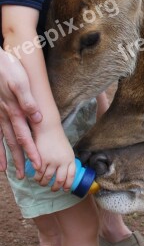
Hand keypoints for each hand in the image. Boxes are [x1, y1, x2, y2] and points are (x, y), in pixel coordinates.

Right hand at [0, 48, 41, 176]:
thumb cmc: (7, 69)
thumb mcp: (20, 82)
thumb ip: (28, 101)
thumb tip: (37, 117)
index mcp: (14, 110)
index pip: (24, 136)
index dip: (32, 151)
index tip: (38, 164)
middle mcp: (5, 116)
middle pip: (13, 142)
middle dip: (20, 159)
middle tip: (25, 176)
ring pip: (3, 140)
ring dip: (6, 156)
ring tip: (9, 171)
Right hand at [34, 128, 75, 191]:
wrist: (48, 129)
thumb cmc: (57, 139)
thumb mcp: (66, 150)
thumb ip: (67, 161)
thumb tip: (66, 175)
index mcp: (70, 159)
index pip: (71, 176)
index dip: (68, 185)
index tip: (65, 189)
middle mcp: (62, 161)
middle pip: (59, 180)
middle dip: (55, 188)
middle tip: (52, 189)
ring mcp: (52, 161)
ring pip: (47, 178)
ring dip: (43, 183)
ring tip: (42, 183)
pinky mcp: (42, 160)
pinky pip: (39, 174)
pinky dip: (37, 177)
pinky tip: (36, 176)